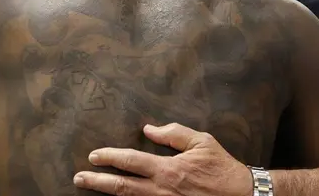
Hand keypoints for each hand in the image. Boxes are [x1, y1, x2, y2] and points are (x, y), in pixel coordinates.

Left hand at [73, 123, 252, 195]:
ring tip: (90, 187)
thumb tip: (149, 128)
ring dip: (108, 193)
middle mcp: (162, 190)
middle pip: (122, 186)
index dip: (110, 157)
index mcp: (169, 169)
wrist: (239, 195)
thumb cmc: (221, 167)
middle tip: (79, 177)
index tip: (94, 155)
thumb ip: (174, 134)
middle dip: (98, 181)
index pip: (132, 161)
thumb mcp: (202, 142)